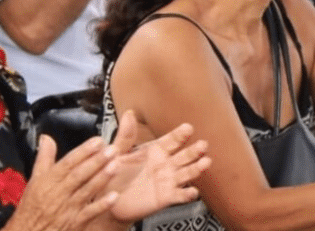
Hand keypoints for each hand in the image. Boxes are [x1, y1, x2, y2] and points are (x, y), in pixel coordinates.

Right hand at [3, 136, 118, 230]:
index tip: (98, 141)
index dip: (83, 151)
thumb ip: (44, 159)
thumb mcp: (34, 181)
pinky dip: (101, 205)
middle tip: (112, 149)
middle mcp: (58, 194)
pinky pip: (89, 213)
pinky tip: (114, 196)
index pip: (67, 163)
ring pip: (86, 191)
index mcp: (48, 182)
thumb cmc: (32, 207)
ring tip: (116, 164)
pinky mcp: (74, 223)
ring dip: (101, 178)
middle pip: (78, 175)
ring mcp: (67, 209)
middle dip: (96, 161)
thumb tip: (46, 138)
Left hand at [104, 110, 211, 224]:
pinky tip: (193, 192)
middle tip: (203, 145)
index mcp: (156, 150)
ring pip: (187, 173)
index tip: (188, 128)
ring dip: (197, 168)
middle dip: (194, 150)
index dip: (180, 134)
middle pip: (185, 155)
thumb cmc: (112, 175)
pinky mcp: (166, 197)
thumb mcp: (117, 154)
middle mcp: (166, 164)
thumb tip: (129, 113)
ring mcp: (168, 181)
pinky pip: (179, 196)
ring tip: (206, 162)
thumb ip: (125, 136)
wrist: (108, 201)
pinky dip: (187, 194)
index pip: (172, 140)